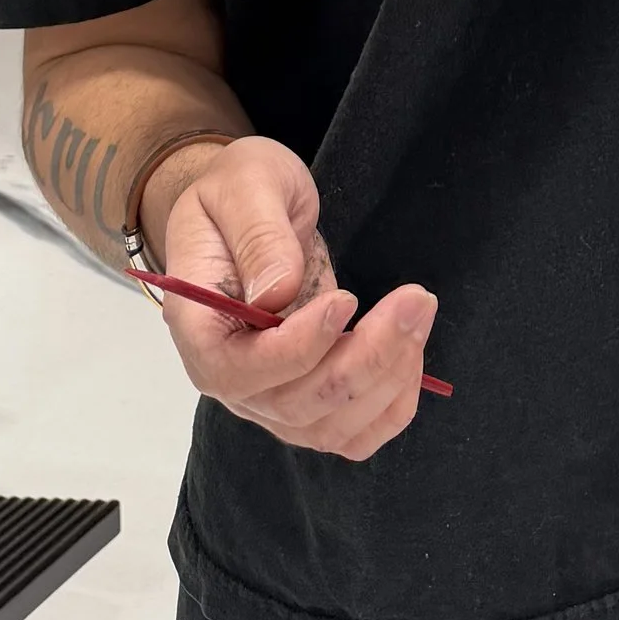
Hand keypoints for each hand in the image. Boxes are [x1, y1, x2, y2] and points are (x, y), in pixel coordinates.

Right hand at [152, 137, 438, 462]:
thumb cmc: (237, 189)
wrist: (246, 206)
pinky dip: (388, 408)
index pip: (237, 371)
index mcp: (200, 327)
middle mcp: (230, 377)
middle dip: (366, 358)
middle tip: (416, 299)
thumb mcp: (244, 185)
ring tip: (419, 312)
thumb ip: (258, 236)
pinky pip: (348, 434)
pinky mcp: (305, 397)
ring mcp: (268, 397)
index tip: (346, 300)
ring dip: (386, 379)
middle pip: (296, 404)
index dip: (297, 348)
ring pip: (328, 426)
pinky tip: (411, 356)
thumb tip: (277, 295)